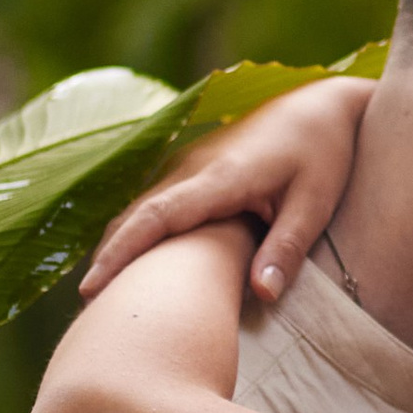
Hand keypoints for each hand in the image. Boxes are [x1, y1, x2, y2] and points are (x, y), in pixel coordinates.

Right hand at [81, 75, 372, 304]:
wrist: (321, 103)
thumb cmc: (323, 152)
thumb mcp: (316, 203)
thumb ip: (286, 249)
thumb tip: (262, 297)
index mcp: (220, 176)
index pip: (156, 216)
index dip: (121, 252)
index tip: (92, 287)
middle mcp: (193, 166)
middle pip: (133, 215)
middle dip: (107, 259)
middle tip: (88, 308)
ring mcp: (188, 164)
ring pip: (138, 209)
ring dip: (116, 247)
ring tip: (101, 297)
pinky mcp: (192, 168)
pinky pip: (153, 204)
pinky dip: (134, 234)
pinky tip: (132, 267)